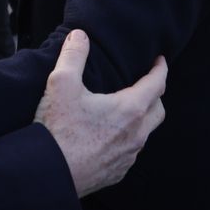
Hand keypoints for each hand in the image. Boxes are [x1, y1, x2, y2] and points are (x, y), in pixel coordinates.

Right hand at [34, 30, 166, 196]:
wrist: (49, 174)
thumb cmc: (58, 130)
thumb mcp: (61, 84)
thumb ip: (73, 56)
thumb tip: (80, 35)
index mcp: (130, 109)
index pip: (157, 84)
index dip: (160, 69)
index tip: (160, 60)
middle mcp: (136, 134)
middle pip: (159, 110)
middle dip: (156, 94)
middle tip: (146, 83)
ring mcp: (128, 157)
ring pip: (145, 133)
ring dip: (142, 119)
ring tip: (127, 109)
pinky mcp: (116, 173)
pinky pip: (131, 153)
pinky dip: (128, 139)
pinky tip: (111, 136)